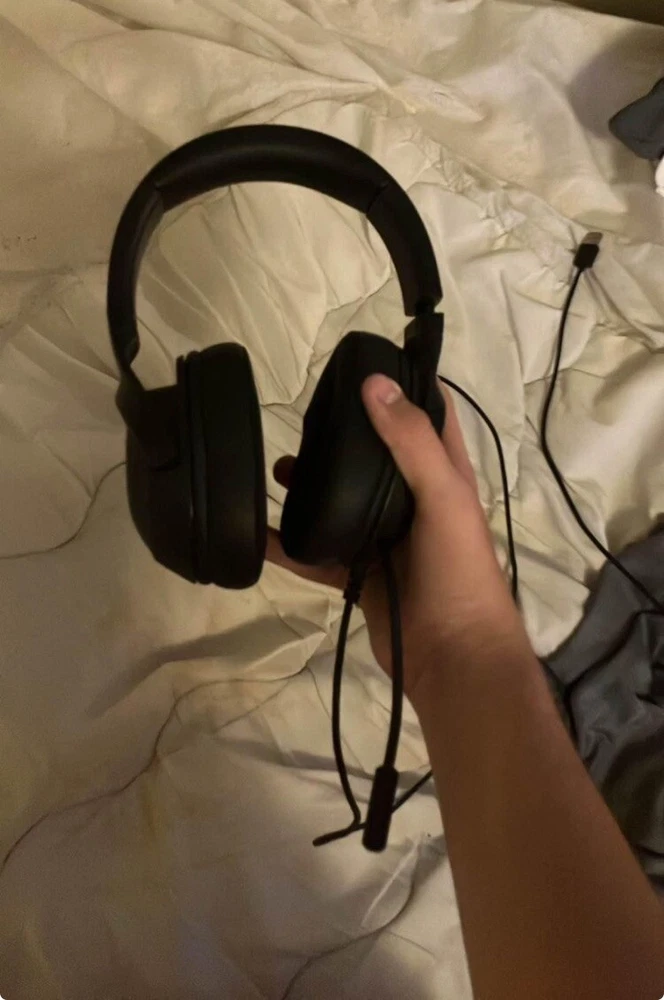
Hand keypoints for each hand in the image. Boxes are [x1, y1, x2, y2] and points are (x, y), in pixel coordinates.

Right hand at [267, 374, 524, 702]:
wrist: (451, 657)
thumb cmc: (458, 570)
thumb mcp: (443, 497)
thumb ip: (411, 443)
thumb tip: (374, 384)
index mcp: (445, 475)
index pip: (429, 415)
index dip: (405, 384)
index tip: (366, 361)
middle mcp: (414, 501)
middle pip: (377, 455)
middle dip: (346, 434)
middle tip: (307, 415)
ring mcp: (385, 538)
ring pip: (344, 501)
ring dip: (314, 485)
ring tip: (278, 468)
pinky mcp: (360, 573)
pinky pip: (319, 551)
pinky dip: (291, 543)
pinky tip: (261, 531)